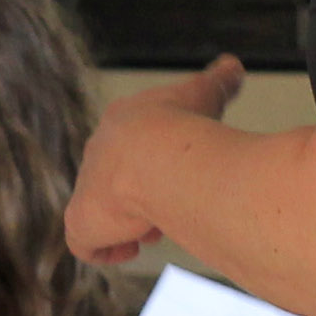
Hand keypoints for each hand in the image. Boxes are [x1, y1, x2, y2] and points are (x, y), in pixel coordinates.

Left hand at [70, 56, 241, 265]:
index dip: (151, 165)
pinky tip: (132, 248)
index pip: (130, 147)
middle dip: (141, 196)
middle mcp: (99, 156)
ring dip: (129, 223)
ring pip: (102, 212)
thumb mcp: (206, 93)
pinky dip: (107, 249)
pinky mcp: (82, 222)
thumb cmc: (183, 124)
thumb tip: (232, 66)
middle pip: (115, 181)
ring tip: (155, 228)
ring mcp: (87, 189)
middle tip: (166, 207)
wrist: (158, 154)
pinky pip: (85, 243)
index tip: (175, 175)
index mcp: (122, 125)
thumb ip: (219, 81)